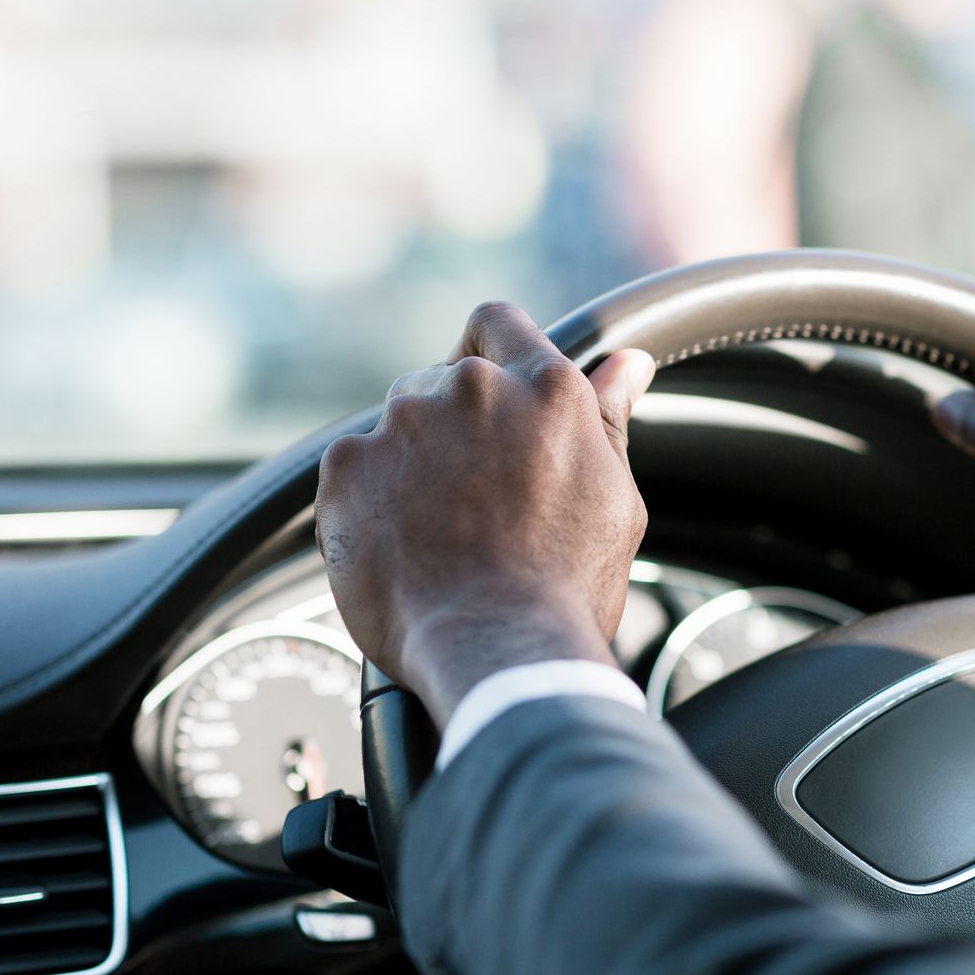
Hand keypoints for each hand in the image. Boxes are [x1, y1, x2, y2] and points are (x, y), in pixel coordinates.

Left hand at [314, 302, 655, 725]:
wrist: (497, 650)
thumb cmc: (566, 587)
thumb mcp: (612, 499)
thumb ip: (607, 420)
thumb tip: (626, 363)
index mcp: (545, 389)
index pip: (497, 323)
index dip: (487, 351)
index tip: (488, 395)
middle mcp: (471, 389)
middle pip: (442, 383)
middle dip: (453, 430)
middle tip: (473, 502)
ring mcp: (404, 423)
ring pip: (397, 427)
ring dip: (410, 465)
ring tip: (439, 536)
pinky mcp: (348, 464)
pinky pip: (353, 469)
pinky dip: (369, 502)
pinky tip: (401, 549)